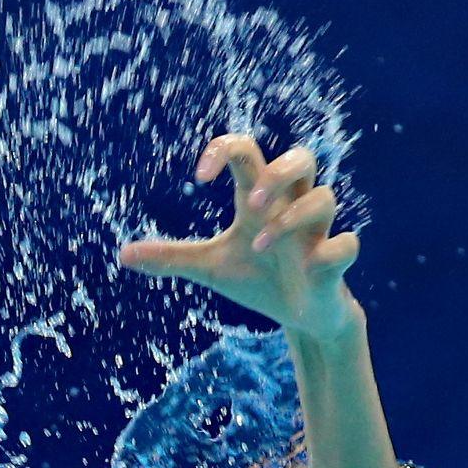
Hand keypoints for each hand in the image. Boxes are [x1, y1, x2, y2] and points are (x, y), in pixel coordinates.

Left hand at [118, 135, 360, 341]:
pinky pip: (346, 245)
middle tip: (252, 203)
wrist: (301, 316)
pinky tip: (308, 266)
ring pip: (324, 198)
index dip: (223, 151)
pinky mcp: (335, 262)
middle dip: (278, 173)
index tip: (198, 178)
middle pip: (302, 158)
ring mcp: (317, 233)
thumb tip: (122, 255)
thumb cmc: (258, 279)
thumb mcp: (210, 268)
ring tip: (257, 246)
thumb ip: (172, 258)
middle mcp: (292, 207)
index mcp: (260, 200)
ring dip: (290, 219)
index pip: (248, 152)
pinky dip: (330, 251)